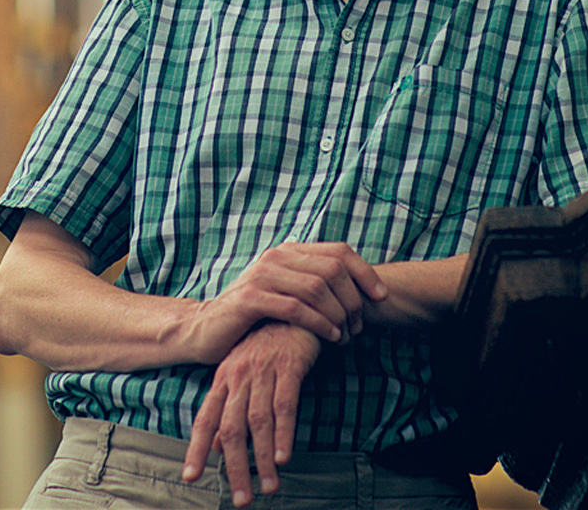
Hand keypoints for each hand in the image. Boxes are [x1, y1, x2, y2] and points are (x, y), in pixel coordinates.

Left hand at [182, 321, 321, 506]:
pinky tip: (284, 456)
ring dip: (262, 458)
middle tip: (241, 499)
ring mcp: (263, 370)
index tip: (190, 477)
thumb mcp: (242, 375)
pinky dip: (283, 433)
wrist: (293, 308)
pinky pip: (285, 404)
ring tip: (268, 487)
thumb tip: (215, 446)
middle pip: (231, 428)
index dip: (196, 449)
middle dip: (235, 467)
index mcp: (223, 380)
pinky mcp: (288, 366)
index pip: (205, 420)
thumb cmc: (267, 346)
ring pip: (258, 422)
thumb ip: (229, 410)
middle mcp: (238, 376)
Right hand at [185, 242, 386, 362]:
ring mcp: (262, 275)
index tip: (381, 298)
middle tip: (359, 327)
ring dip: (339, 315)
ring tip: (346, 336)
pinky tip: (330, 337)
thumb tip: (358, 290)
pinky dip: (319, 323)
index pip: (339, 252)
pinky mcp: (251, 299)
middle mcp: (277, 256)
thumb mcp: (285, 293)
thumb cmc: (253, 317)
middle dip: (353, 300)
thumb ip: (313, 284)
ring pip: (318, 288)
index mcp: (289, 251)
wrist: (206, 329)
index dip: (366, 273)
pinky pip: (296, 308)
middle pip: (333, 270)